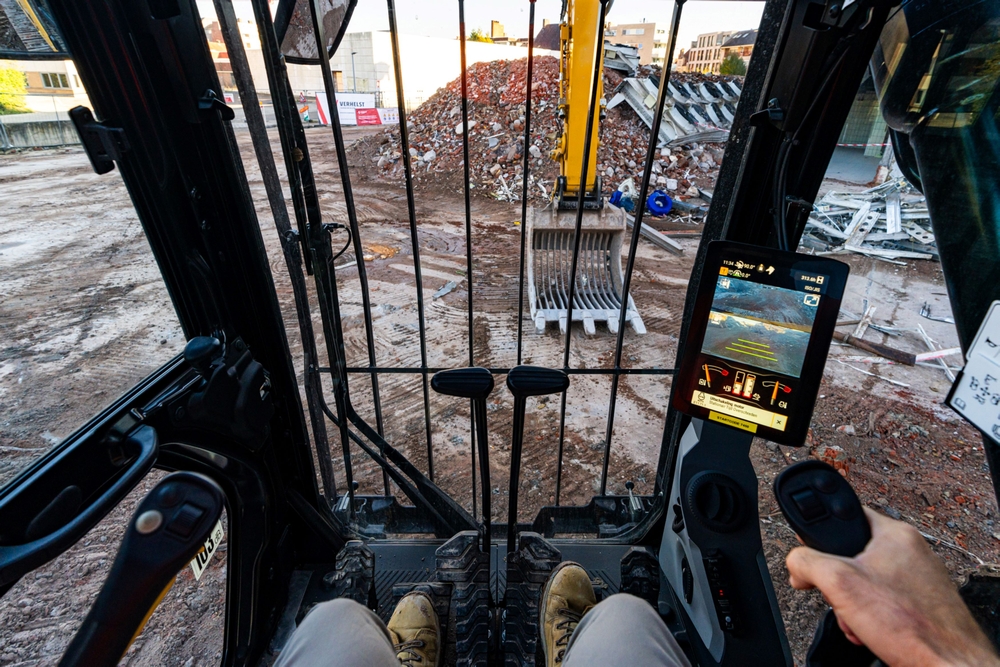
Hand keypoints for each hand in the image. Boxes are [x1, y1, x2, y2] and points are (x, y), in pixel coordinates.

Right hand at [786, 507, 998, 666]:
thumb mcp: (840, 582)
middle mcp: (910, 552)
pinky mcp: (920, 604)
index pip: (847, 515)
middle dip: (839, 584)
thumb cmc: (911, 624)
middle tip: (841, 598)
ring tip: (858, 621)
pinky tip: (871, 632)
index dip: (822, 534)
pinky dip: (870, 619)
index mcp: (895, 534)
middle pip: (853, 556)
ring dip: (853, 606)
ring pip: (866, 584)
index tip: (813, 552)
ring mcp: (918, 579)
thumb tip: (796, 563)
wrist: (946, 665)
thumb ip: (807, 561)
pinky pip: (883, 604)